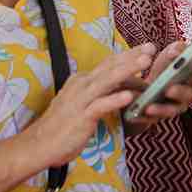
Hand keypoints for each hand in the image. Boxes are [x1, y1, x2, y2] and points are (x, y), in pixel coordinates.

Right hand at [27, 45, 156, 167]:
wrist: (39, 144)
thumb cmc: (64, 126)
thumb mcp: (83, 104)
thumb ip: (100, 94)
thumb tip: (123, 90)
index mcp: (83, 81)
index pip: (108, 64)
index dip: (127, 55)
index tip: (146, 48)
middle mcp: (82, 85)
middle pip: (110, 67)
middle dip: (132, 56)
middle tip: (151, 46)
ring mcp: (81, 99)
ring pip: (107, 80)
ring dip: (128, 70)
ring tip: (146, 62)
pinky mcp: (81, 117)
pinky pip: (100, 106)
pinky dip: (115, 100)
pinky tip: (129, 96)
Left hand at [127, 41, 191, 134]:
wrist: (147, 83)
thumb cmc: (165, 66)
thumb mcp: (171, 52)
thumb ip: (177, 49)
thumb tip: (175, 53)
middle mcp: (190, 93)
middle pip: (191, 95)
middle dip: (182, 92)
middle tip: (170, 89)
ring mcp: (176, 106)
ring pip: (174, 109)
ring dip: (163, 108)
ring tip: (153, 105)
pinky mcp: (160, 115)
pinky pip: (155, 118)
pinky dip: (148, 114)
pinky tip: (142, 109)